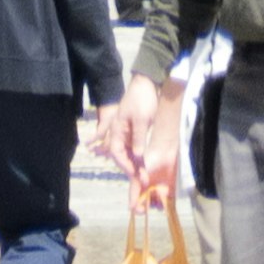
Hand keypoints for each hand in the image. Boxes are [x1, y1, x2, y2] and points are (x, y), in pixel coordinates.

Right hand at [108, 80, 185, 198]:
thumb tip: (137, 157)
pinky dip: (136, 158)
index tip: (135, 174)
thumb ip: (138, 138)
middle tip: (141, 179)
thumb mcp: (141, 119)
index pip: (117, 153)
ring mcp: (125, 133)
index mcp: (116, 129)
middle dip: (130, 168)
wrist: (146, 84)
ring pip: (127, 154)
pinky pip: (132, 149)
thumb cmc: (142, 100)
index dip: (125, 165)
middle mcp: (118, 133)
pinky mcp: (133, 132)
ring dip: (133, 164)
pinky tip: (142, 165)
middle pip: (121, 156)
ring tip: (143, 175)